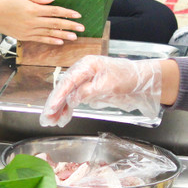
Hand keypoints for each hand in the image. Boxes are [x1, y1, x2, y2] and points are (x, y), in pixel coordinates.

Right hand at [0, 0, 83, 44]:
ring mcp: (28, 30)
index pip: (54, 11)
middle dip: (70, 26)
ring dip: (63, 35)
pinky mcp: (24, 37)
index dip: (67, 13)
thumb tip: (53, 0)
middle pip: (55, 24)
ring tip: (75, 37)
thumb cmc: (3, 1)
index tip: (78, 15)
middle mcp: (32, 21)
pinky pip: (40, 40)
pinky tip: (59, 42)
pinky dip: (50, 41)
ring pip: (49, 34)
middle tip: (82, 28)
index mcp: (32, 8)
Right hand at [40, 55, 162, 126]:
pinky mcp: (89, 90)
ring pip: (67, 96)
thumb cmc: (127, 77)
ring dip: (59, 109)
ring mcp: (85, 81)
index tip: (51, 109)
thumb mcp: (108, 85)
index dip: (58, 96)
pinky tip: (63, 118)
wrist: (141, 80)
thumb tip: (72, 99)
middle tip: (45, 119)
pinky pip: (75, 100)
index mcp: (86, 65)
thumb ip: (88, 91)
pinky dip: (68, 109)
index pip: (68, 82)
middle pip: (64, 89)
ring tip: (51, 122)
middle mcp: (82, 72)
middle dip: (54, 104)